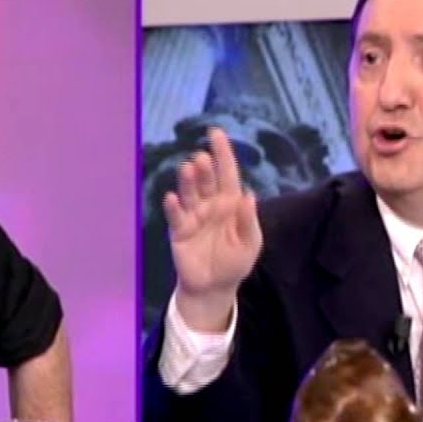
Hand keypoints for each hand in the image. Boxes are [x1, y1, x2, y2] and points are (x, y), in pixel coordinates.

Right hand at [162, 127, 262, 330]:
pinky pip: (176, 215)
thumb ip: (248, 221)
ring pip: (190, 193)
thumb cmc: (235, 263)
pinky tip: (172, 197)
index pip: (227, 173)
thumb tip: (249, 195)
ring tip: (188, 168)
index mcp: (230, 203)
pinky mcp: (179, 231)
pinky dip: (173, 206)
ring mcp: (193, 216)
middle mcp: (210, 204)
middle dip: (204, 168)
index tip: (216, 133)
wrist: (214, 288)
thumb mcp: (250, 244)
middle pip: (207, 180)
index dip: (223, 153)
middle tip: (201, 159)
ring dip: (188, 181)